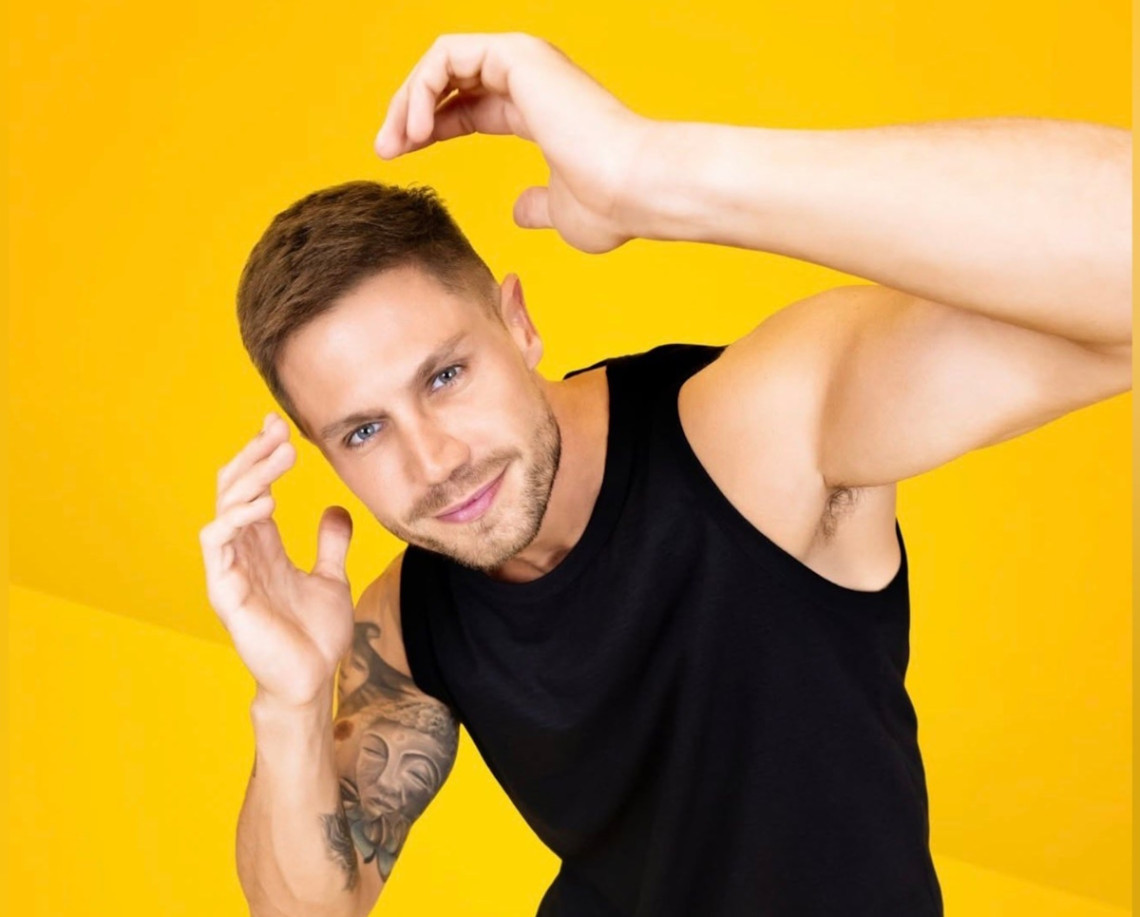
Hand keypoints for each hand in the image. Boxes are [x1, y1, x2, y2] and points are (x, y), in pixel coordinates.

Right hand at [199, 412, 354, 708]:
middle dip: (253, 456)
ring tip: (280, 458)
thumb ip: (331, 545)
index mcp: (262, 547)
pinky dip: (234, 517)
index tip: (281, 427)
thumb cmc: (314, 636)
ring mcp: (230, 571)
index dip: (261, 457)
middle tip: (279, 432)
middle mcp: (241, 553)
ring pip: (224, 508)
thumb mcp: (332, 578)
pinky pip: (216, 544)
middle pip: (234, 489)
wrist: (313, 679)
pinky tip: (262, 502)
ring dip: (249, 477)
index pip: (252, 489)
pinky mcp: (226, 593)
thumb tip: (337, 509)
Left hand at [374, 31, 653, 254]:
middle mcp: (533, 79)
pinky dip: (422, 87)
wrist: (636, 189)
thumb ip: (536, 205)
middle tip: (384, 149)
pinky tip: (416, 129)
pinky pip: (447, 56)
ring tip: (394, 142)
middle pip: (450, 79)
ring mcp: (526, 62)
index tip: (401, 158)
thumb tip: (519, 210)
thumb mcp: (560, 212)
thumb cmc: (611, 205)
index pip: (469, 106)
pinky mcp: (517, 56)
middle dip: (408, 111)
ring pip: (443, 61)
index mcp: (540, 110)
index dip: (431, 128)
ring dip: (409, 99)